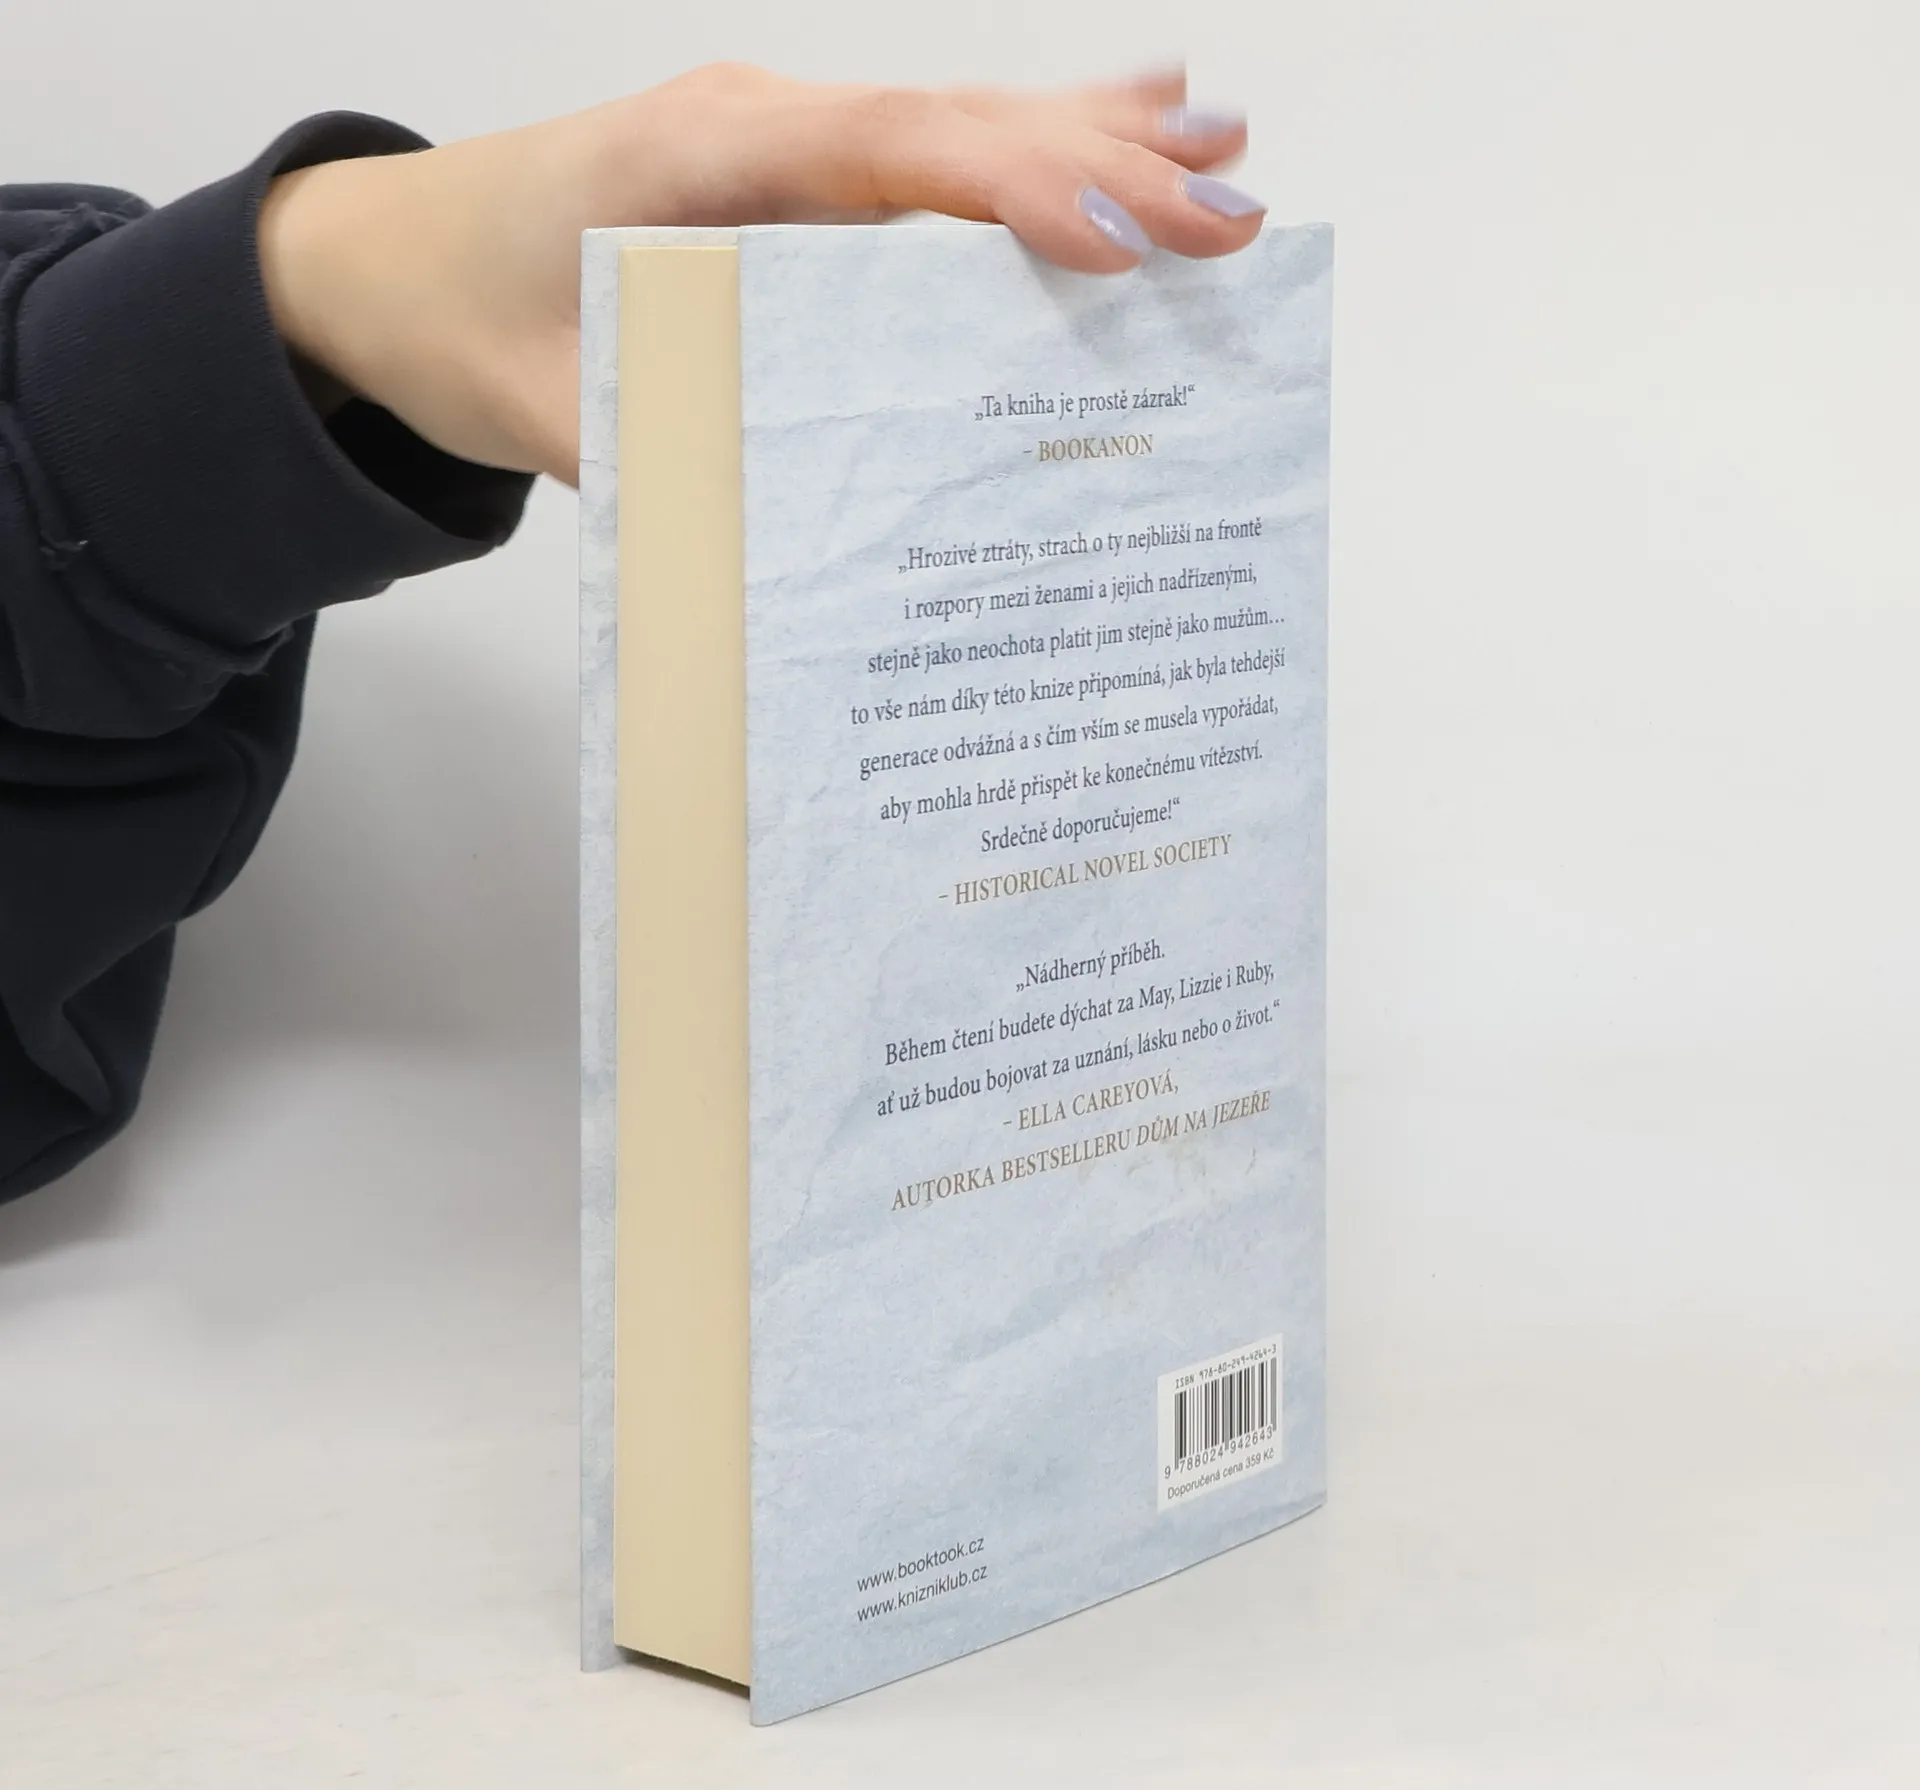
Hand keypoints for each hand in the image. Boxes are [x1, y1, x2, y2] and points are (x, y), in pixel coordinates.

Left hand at [257, 66, 1263, 486]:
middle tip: (1231, 212)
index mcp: (700, 160)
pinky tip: (1113, 131)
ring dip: (1092, 139)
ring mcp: (780, 146)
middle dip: (1101, 167)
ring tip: (1219, 150)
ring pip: (959, 127)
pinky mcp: (790, 182)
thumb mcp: (548, 408)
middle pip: (956, 127)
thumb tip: (803, 534)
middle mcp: (758, 131)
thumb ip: (668, 454)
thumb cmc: (457, 317)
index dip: (1010, 188)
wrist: (381, 267)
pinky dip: (1025, 150)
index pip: (887, 154)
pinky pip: (927, 159)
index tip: (1118, 238)